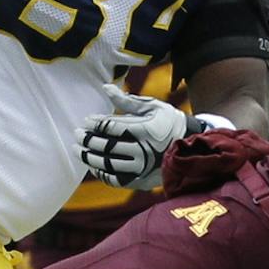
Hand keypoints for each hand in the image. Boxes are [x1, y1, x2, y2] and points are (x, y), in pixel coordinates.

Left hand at [78, 85, 194, 189]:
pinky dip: (101, 173)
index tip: (85, 121)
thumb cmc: (169, 122)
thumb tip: (106, 88)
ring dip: (88, 158)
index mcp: (144, 130)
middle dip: (87, 140)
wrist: (191, 147)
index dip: (95, 124)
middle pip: (105, 146)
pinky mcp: (140, 180)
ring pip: (107, 164)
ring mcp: (141, 168)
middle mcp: (142, 151)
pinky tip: (92, 165)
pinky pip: (114, 179)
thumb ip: (127, 101)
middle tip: (76, 135)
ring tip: (78, 151)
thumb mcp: (152, 107)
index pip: (111, 128)